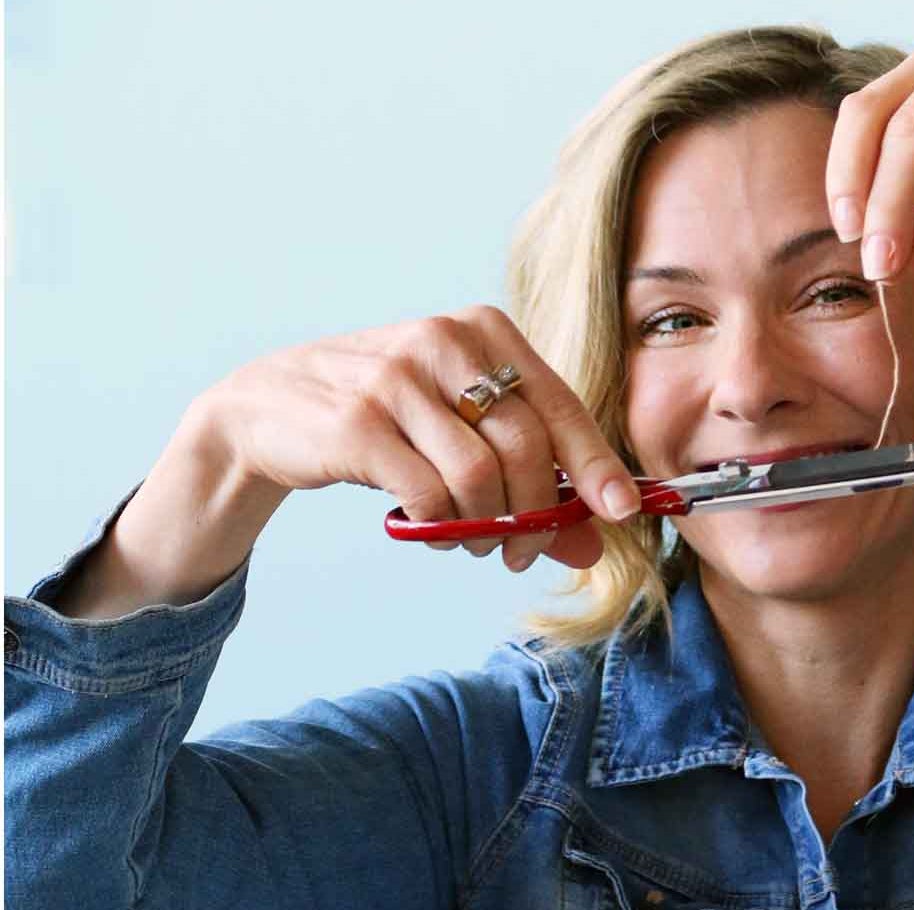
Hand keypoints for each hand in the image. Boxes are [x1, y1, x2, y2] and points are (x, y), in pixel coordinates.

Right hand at [194, 304, 639, 572]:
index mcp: (482, 330)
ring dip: (485, 527)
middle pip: (527, 448)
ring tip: (469, 540)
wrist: (269, 411)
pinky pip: (429, 495)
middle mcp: (444, 341)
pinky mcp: (358, 422)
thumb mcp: (462, 438)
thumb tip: (592, 547)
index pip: (560, 404)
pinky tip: (430, 528)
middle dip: (536, 516)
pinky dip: (440, 526)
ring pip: (481, 477)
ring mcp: (397, 377)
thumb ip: (529, 487)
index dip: (596, 464)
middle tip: (523, 552)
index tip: (622, 510)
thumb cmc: (386, 422)